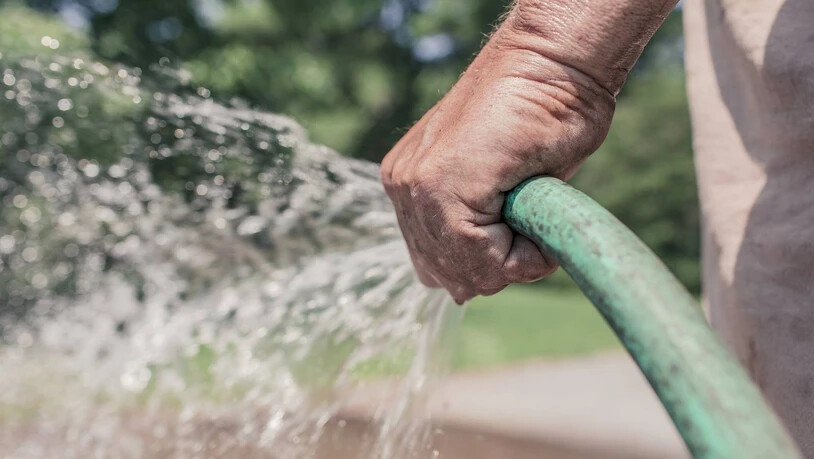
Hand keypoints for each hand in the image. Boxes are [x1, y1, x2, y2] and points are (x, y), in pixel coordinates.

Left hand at [381, 19, 615, 302]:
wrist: (554, 65)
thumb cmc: (542, 117)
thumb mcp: (502, 188)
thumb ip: (476, 229)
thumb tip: (463, 290)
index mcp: (411, 186)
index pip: (437, 265)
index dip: (489, 266)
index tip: (524, 234)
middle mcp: (403, 187)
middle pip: (446, 277)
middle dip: (496, 268)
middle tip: (531, 230)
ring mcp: (416, 186)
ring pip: (464, 272)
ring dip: (511, 262)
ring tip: (534, 219)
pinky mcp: (440, 185)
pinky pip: (481, 258)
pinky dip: (522, 256)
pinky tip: (536, 218)